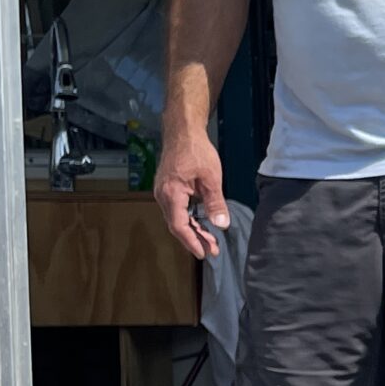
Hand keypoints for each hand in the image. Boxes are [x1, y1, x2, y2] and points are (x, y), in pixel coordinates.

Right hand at [153, 127, 230, 260]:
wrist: (182, 131)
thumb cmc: (196, 150)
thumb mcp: (211, 178)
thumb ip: (215, 203)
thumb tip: (222, 225)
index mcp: (171, 193)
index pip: (179, 225)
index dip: (191, 241)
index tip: (203, 253)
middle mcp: (162, 195)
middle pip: (177, 225)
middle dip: (195, 239)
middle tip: (213, 250)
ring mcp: (163, 192)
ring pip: (177, 218)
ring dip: (193, 230)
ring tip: (210, 241)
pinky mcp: (167, 188)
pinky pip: (177, 209)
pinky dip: (189, 219)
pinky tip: (202, 224)